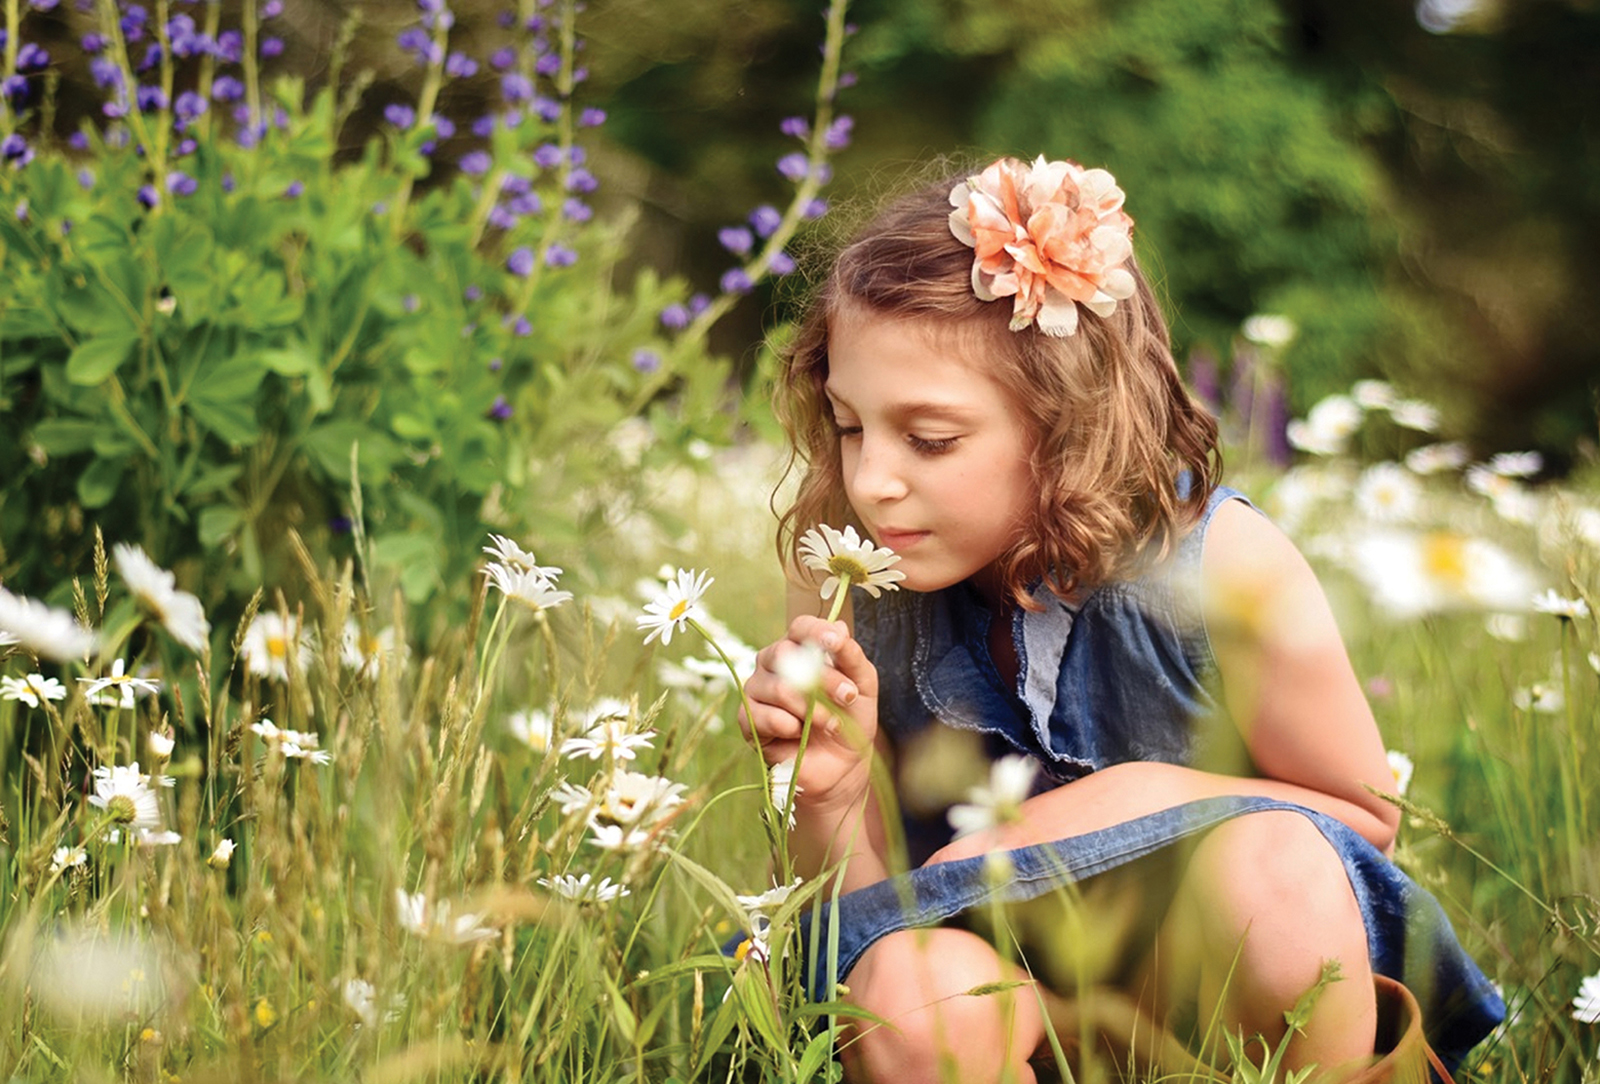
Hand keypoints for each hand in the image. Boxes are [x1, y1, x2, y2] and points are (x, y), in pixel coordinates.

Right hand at [739, 615, 879, 810]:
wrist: (841, 765)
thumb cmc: (850, 719)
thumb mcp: (862, 686)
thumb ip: (851, 656)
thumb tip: (839, 627)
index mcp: (800, 648)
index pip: (800, 627)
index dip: (816, 632)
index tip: (836, 643)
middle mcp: (773, 663)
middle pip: (786, 654)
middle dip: (824, 679)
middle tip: (847, 698)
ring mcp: (757, 689)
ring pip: (779, 687)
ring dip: (813, 710)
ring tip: (830, 724)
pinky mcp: (747, 718)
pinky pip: (764, 715)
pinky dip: (790, 726)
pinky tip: (800, 734)